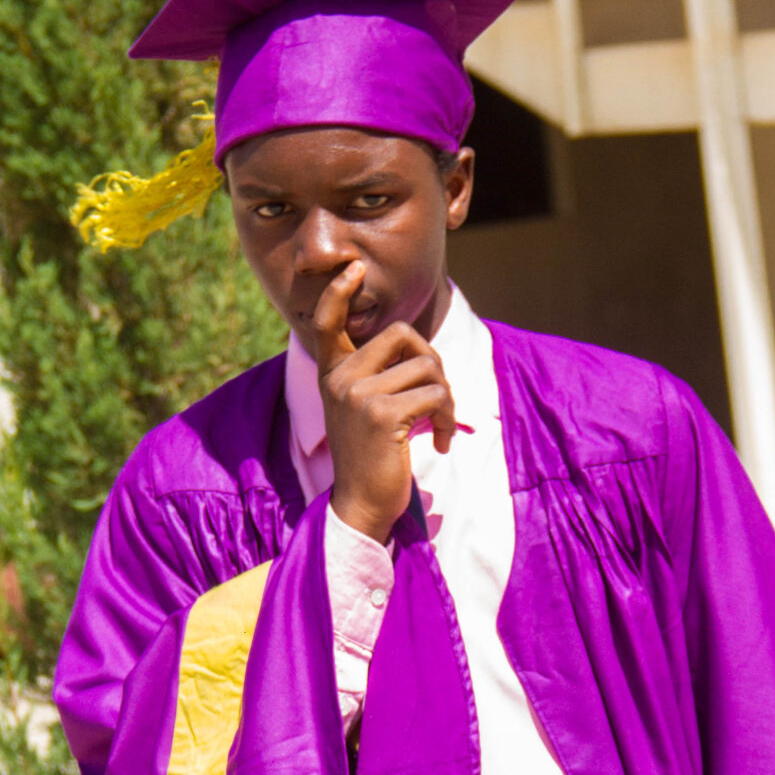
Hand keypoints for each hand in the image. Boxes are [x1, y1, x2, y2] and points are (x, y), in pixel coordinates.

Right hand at [313, 263, 456, 542]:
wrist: (361, 506)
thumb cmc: (373, 458)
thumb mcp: (365, 409)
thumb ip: (378, 377)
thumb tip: (420, 351)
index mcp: (332, 374)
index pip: (327, 322)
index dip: (338, 291)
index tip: (354, 268)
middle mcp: (340, 378)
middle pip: (404, 334)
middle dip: (433, 361)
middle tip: (436, 397)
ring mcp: (358, 393)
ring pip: (427, 367)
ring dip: (445, 397)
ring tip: (437, 426)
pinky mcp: (382, 414)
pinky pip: (435, 395)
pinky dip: (446, 418)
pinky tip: (438, 442)